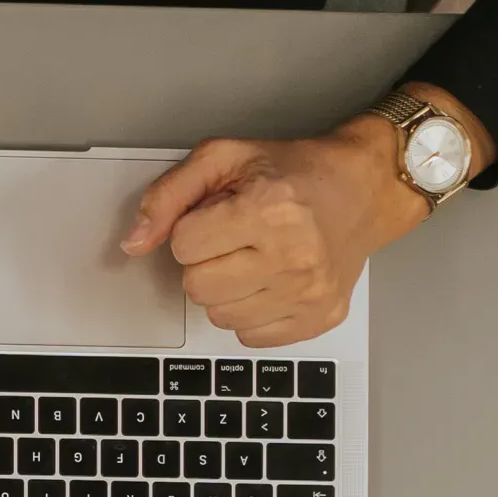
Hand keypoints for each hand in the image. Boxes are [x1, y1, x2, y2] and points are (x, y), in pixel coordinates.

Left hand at [120, 106, 471, 347]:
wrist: (364, 188)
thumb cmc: (294, 171)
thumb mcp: (225, 159)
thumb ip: (168, 196)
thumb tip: (133, 243)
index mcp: (269, 210)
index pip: (183, 246)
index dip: (192, 230)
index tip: (219, 216)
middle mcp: (293, 256)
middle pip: (197, 287)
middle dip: (205, 262)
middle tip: (237, 239)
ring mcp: (308, 293)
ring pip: (219, 316)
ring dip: (226, 289)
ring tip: (256, 258)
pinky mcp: (317, 318)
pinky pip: (249, 336)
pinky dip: (250, 312)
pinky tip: (270, 281)